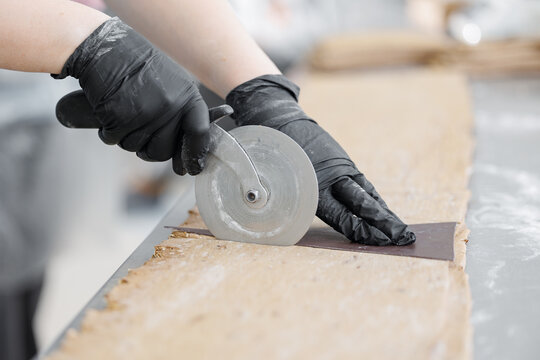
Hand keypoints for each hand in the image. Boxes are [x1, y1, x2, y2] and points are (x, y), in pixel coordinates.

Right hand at [53, 17, 209, 174]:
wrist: (105, 49)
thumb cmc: (139, 69)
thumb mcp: (173, 84)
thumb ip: (184, 112)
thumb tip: (197, 146)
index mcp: (187, 97)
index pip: (200, 133)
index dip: (195, 155)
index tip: (191, 169)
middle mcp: (170, 105)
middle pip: (163, 151)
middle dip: (149, 148)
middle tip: (139, 130)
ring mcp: (145, 111)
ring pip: (137, 148)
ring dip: (126, 138)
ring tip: (124, 112)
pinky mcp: (119, 116)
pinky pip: (114, 140)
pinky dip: (108, 132)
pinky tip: (109, 111)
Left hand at [226, 75, 414, 245]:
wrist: (278, 122)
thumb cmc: (275, 156)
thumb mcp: (281, 180)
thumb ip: (294, 201)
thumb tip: (295, 223)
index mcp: (312, 186)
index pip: (342, 215)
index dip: (361, 229)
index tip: (380, 241)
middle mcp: (330, 178)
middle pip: (361, 204)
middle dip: (383, 223)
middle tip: (401, 238)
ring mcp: (340, 169)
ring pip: (366, 194)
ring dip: (385, 213)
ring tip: (401, 230)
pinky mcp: (343, 162)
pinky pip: (363, 185)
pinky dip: (375, 199)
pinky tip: (385, 211)